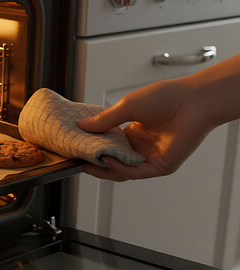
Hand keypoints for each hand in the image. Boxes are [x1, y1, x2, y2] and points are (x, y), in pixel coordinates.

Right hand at [77, 78, 212, 180]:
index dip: (92, 147)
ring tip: (88, 164)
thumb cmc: (165, 97)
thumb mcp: (126, 107)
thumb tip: (81, 125)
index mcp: (133, 132)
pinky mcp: (161, 166)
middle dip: (95, 162)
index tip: (76, 146)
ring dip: (104, 169)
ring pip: (122, 170)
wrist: (193, 100)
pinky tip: (108, 161)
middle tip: (77, 161)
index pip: (108, 145)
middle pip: (113, 161)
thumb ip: (104, 120)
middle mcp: (141, 146)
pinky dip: (120, 169)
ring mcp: (150, 157)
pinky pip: (135, 172)